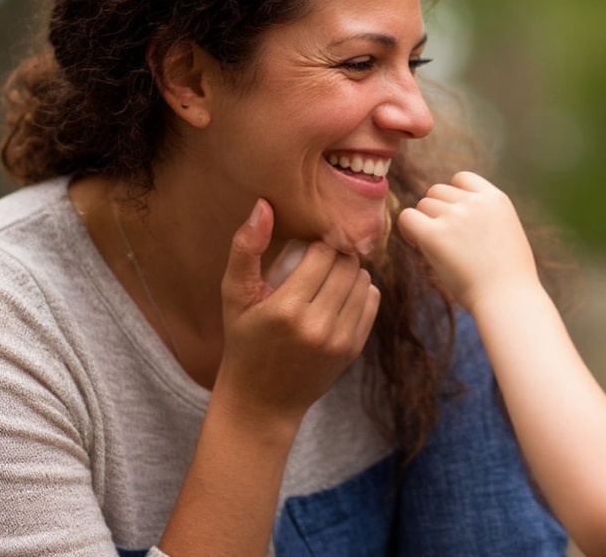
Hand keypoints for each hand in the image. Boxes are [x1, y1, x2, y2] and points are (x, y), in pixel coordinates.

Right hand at [216, 199, 379, 425]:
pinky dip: (360, 291)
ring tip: (329, 275)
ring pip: (363, 280)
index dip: (318, 242)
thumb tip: (264, 205)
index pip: (323, 252)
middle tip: (320, 258)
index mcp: (285, 308)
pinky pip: (371, 302)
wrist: (261, 401)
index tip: (308, 245)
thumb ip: (246, 248)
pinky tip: (340, 294)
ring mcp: (339, 340)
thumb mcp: (234, 296)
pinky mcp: (353, 350)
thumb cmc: (243, 341)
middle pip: (347, 264)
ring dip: (350, 271)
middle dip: (336, 255)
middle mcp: (317, 325)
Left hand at [397, 171, 539, 312]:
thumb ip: (484, 216)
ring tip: (433, 247)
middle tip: (441, 238)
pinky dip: (408, 230)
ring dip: (424, 222)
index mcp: (496, 199)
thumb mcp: (506, 233)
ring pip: (423, 205)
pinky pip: (407, 218)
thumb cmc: (508, 277)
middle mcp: (475, 202)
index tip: (454, 218)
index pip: (461, 179)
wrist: (508, 299)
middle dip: (436, 212)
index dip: (452, 196)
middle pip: (437, 191)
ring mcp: (454, 216)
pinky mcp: (435, 234)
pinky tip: (415, 244)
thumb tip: (452, 214)